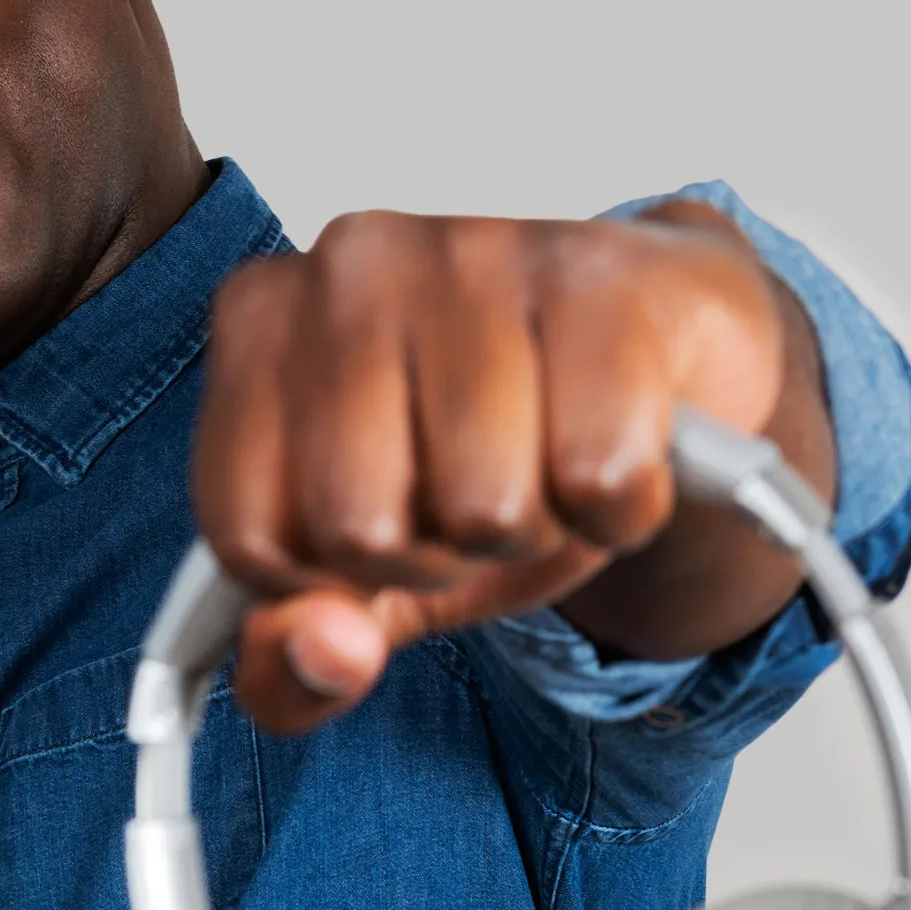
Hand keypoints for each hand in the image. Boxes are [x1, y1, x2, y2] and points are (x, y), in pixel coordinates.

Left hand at [191, 200, 834, 731]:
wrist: (662, 356)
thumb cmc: (495, 452)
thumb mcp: (369, 581)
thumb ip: (290, 660)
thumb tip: (325, 653)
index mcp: (260, 319)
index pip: (248, 536)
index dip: (331, 580)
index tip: (381, 526)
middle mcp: (350, 261)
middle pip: (360, 529)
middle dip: (436, 556)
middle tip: (475, 491)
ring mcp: (475, 249)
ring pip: (484, 507)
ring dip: (534, 529)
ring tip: (546, 459)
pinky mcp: (600, 274)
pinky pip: (598, 476)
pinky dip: (619, 505)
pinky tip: (616, 436)